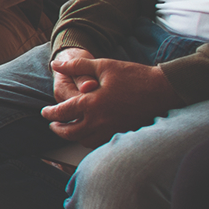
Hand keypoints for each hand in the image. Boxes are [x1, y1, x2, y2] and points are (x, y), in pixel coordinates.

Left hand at [41, 53, 177, 141]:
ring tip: (70, 129)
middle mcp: (100, 120)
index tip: (45, 112)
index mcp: (92, 103)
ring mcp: (113, 129)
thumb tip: (56, 65)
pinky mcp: (124, 133)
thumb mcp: (103, 65)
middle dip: (58, 130)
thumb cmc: (134, 75)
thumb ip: (77, 66)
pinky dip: (90, 140)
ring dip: (73, 136)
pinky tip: (90, 132)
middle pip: (70, 133)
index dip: (50, 113)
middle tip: (53, 125)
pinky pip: (101, 143)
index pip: (62, 113)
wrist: (164, 89)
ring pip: (85, 141)